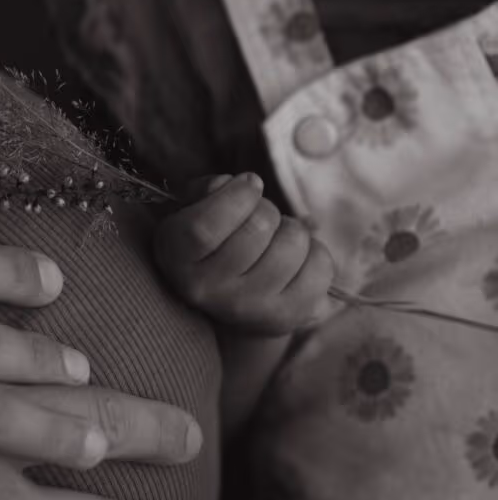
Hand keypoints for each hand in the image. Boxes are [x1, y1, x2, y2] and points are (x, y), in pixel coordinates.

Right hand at [154, 173, 335, 335]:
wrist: (231, 302)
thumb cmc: (214, 243)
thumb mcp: (193, 210)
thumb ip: (208, 190)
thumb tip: (241, 184)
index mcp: (177, 260)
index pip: (203, 229)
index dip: (235, 196)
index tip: (250, 184)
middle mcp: (210, 292)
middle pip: (259, 226)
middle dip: (267, 209)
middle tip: (259, 219)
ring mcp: (252, 308)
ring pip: (293, 242)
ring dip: (291, 230)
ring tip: (275, 242)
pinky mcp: (291, 315)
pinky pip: (320, 265)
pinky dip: (314, 253)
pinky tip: (294, 263)